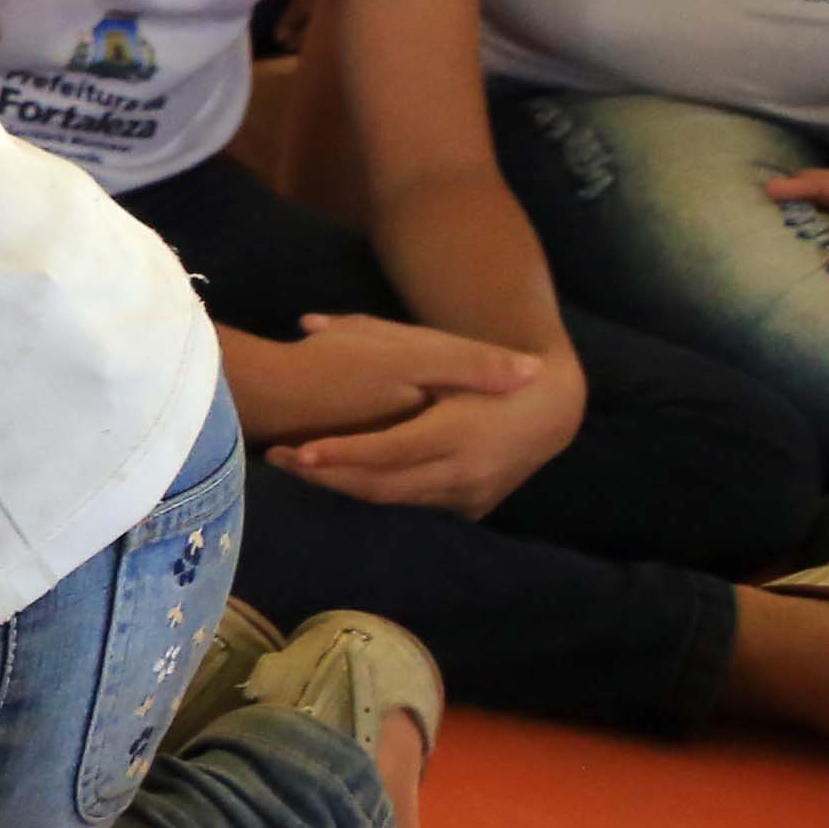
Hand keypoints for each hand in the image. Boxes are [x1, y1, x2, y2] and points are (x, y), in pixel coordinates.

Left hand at [259, 311, 579, 518]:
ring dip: (342, 487)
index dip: (343, 454)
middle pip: (382, 486)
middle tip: (276, 458)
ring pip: (393, 501)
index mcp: (459, 431)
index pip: (390, 451)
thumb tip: (308, 319)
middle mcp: (464, 471)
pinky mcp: (469, 508)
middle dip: (326, 477)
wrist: (552, 409)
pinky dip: (374, 494)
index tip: (298, 450)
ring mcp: (469, 495)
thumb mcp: (441, 347)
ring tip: (293, 468)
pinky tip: (336, 480)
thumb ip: (376, 332)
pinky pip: (413, 508)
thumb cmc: (486, 368)